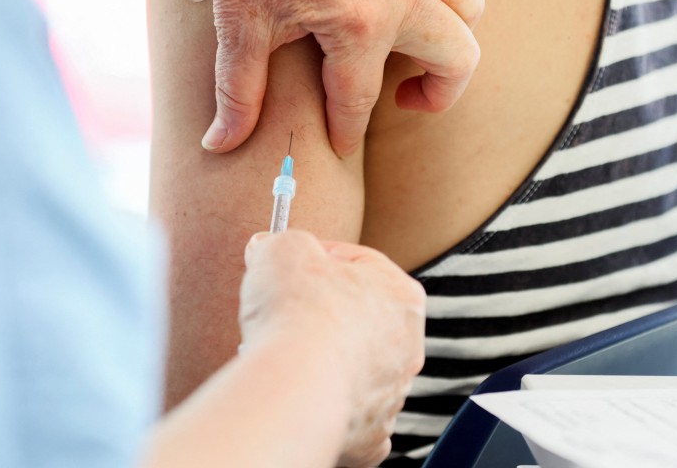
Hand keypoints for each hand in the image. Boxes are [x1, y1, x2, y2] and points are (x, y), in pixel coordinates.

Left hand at [193, 0, 483, 156]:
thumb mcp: (240, 26)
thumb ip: (238, 93)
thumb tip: (218, 145)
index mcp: (359, 23)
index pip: (362, 100)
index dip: (347, 131)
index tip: (340, 145)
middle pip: (457, 61)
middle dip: (437, 95)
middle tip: (404, 99)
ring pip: (471, 9)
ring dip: (452, 38)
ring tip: (417, 49)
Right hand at [239, 231, 425, 466]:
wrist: (294, 385)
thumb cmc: (297, 310)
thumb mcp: (283, 248)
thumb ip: (281, 242)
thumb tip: (268, 247)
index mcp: (402, 295)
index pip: (360, 265)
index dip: (319, 258)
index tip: (290, 264)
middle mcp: (408, 346)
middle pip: (361, 319)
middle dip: (323, 312)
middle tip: (284, 311)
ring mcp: (392, 394)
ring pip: (356, 368)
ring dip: (326, 360)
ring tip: (284, 354)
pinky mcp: (369, 434)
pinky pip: (350, 415)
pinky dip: (329, 406)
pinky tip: (304, 395)